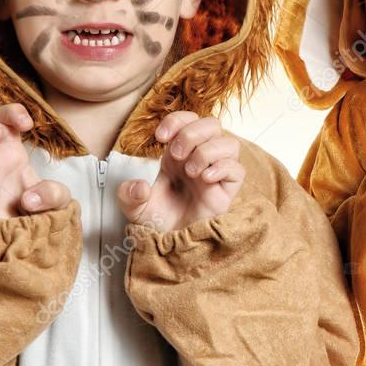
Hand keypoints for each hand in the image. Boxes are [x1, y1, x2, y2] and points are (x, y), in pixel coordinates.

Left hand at [117, 111, 244, 231]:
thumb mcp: (134, 208)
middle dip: (191, 134)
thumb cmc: (159, 222)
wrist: (171, 246)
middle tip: (175, 156)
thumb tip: (140, 186)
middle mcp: (200, 158)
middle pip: (212, 124)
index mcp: (179, 154)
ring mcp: (216, 174)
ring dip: (207, 151)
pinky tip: (204, 179)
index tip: (160, 137)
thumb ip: (128, 195)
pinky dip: (222, 168)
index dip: (177, 120)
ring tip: (190, 171)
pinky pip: (238, 170)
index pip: (188, 119)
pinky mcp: (228, 192)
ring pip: (229, 143)